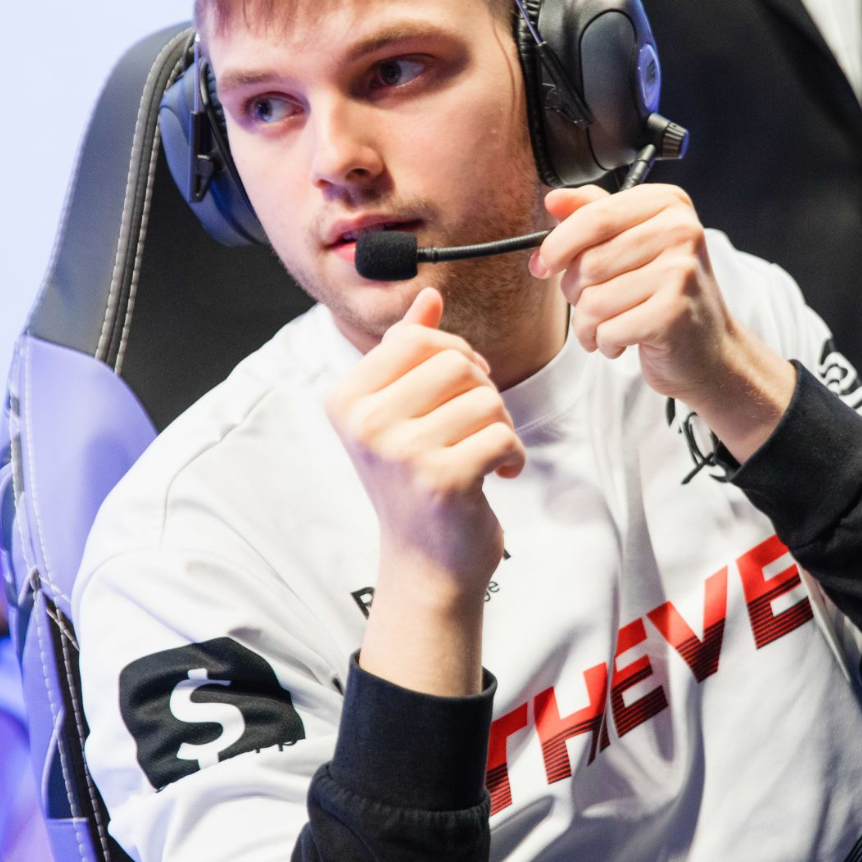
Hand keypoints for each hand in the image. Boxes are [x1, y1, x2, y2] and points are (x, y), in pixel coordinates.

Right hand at [324, 288, 523, 601]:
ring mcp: (402, 452)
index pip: (415, 338)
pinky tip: (500, 474)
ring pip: (485, 398)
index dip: (454, 353)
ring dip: (500, 425)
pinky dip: (513, 454)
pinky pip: (503, 436)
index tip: (462, 387)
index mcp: (347, 399)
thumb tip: (429, 296)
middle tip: (476, 427)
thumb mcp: (400, 414)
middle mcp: (366, 423)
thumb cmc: (415, 484)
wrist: (424, 565)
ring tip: (485, 452)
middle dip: (482, 390)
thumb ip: (409, 352)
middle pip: (455, 363)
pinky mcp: (443, 479)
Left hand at [531, 184, 793, 460]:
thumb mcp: (634, 245)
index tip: (543, 265)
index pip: (593, 216)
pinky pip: (608, 330)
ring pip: (592, 301)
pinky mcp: (673, 313)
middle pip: (588, 262)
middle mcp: (680, 231)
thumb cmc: (666, 296)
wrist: (710, 351)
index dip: (557, 245)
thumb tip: (554, 200)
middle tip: (592, 304)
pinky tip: (625, 341)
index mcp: (668, 204)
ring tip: (607, 327)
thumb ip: (594, 216)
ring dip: (588, 325)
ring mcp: (680, 272)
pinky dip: (606, 343)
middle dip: (575, 292)